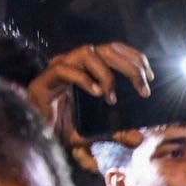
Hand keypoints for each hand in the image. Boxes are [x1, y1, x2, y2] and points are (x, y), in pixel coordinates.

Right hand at [27, 43, 153, 141]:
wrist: (35, 135)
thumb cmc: (63, 128)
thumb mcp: (96, 132)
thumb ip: (116, 133)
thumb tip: (138, 137)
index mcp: (89, 70)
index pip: (114, 51)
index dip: (134, 58)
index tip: (150, 76)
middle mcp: (75, 64)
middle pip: (106, 49)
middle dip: (129, 66)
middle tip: (143, 89)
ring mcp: (59, 69)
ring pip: (87, 52)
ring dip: (106, 73)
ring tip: (112, 97)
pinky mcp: (44, 80)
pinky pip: (65, 69)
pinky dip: (84, 79)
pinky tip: (97, 94)